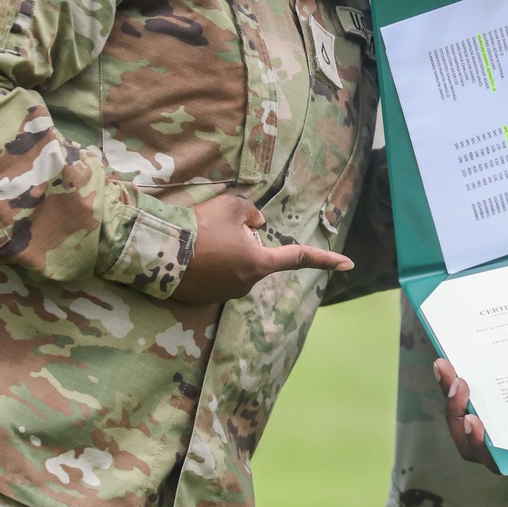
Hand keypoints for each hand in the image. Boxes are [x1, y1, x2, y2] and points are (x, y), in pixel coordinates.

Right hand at [173, 193, 352, 305]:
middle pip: (255, 257)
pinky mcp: (204, 300)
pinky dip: (207, 264)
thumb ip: (253, 213)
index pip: (298, 258)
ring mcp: (224, 295)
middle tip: (214, 230)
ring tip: (198, 243)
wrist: (159, 252)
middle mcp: (246, 285)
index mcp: (258, 263)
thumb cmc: (200, 226)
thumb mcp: (232, 206)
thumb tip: (257, 225)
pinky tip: (190, 257)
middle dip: (242, 242)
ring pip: (234, 265)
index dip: (325, 259)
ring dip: (222, 253)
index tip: (349, 264)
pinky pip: (215, 276)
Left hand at [433, 358, 507, 472]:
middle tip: (459, 385)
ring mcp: (481, 421)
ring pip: (455, 413)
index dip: (478, 443)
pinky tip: (444, 360)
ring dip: (447, 392)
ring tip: (445, 366)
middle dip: (455, 412)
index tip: (476, 422)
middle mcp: (491, 443)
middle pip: (463, 435)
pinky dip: (447, 380)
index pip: (489, 457)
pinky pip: (456, 394)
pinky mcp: (475, 400)